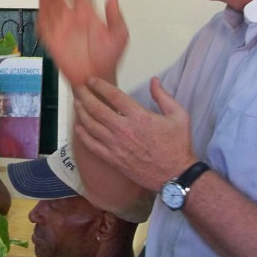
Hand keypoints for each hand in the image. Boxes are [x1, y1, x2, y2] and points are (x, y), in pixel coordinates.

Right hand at [37, 0, 128, 86]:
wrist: (97, 77)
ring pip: (51, 6)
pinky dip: (42, 14)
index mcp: (87, 14)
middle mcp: (73, 19)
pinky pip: (45, 25)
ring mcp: (62, 29)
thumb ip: (115, 15)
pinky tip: (40, 4)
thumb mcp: (119, 35)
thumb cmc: (108, 58)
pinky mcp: (54, 41)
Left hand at [73, 76, 195, 189]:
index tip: (92, 80)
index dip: (99, 85)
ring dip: (81, 112)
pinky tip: (78, 127)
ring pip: (91, 125)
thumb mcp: (179, 116)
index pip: (113, 96)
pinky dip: (83, 135)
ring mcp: (116, 146)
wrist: (175, 175)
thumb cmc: (178, 147)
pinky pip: (92, 145)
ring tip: (76, 102)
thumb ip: (164, 96)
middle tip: (78, 88)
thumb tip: (154, 81)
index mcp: (139, 117)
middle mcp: (124, 130)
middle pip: (96, 108)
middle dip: (84, 95)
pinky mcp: (113, 159)